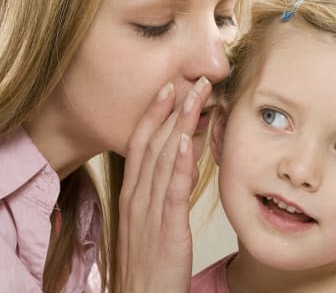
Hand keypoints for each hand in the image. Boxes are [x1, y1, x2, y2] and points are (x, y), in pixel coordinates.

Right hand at [116, 77, 210, 292]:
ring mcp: (149, 213)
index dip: (155, 113)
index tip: (170, 88)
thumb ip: (162, 190)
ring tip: (197, 97)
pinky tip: (186, 143)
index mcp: (133, 194)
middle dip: (174, 110)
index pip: (141, 144)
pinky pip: (171, 192)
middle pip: (153, 143)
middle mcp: (137, 197)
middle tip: (193, 81)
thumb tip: (182, 160)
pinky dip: (178, 165)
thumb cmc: (150, 260)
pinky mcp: (166, 231)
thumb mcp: (150, 220)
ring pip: (163, 160)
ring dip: (180, 126)